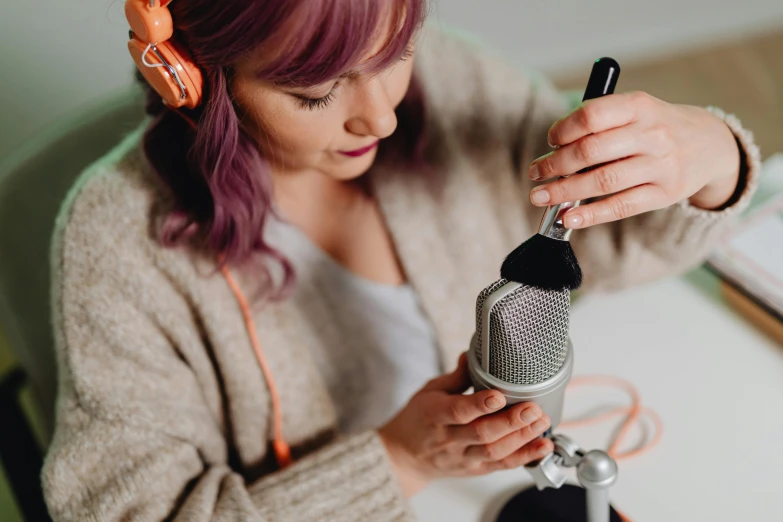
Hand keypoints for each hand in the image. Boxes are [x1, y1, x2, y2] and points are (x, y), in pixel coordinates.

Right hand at [378, 353, 552, 497]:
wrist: (404, 455)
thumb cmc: (418, 419)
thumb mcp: (430, 391)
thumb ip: (455, 377)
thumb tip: (473, 355)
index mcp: (435, 415)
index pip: (459, 411)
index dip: (480, 404)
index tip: (499, 395)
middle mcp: (449, 440)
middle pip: (482, 433)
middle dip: (511, 422)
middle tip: (533, 409)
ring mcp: (462, 457)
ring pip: (494, 452)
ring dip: (522, 438)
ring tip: (541, 423)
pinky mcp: (474, 470)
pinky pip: (501, 466)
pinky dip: (524, 457)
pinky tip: (542, 445)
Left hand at [527, 91, 741, 227]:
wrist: (711, 145)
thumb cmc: (658, 127)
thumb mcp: (637, 111)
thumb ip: (601, 123)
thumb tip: (555, 150)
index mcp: (640, 106)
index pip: (593, 114)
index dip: (564, 129)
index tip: (551, 141)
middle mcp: (652, 134)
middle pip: (592, 151)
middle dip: (556, 164)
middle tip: (535, 173)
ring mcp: (661, 166)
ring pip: (603, 181)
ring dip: (564, 191)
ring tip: (540, 196)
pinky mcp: (664, 194)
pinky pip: (621, 207)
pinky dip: (590, 214)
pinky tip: (568, 218)